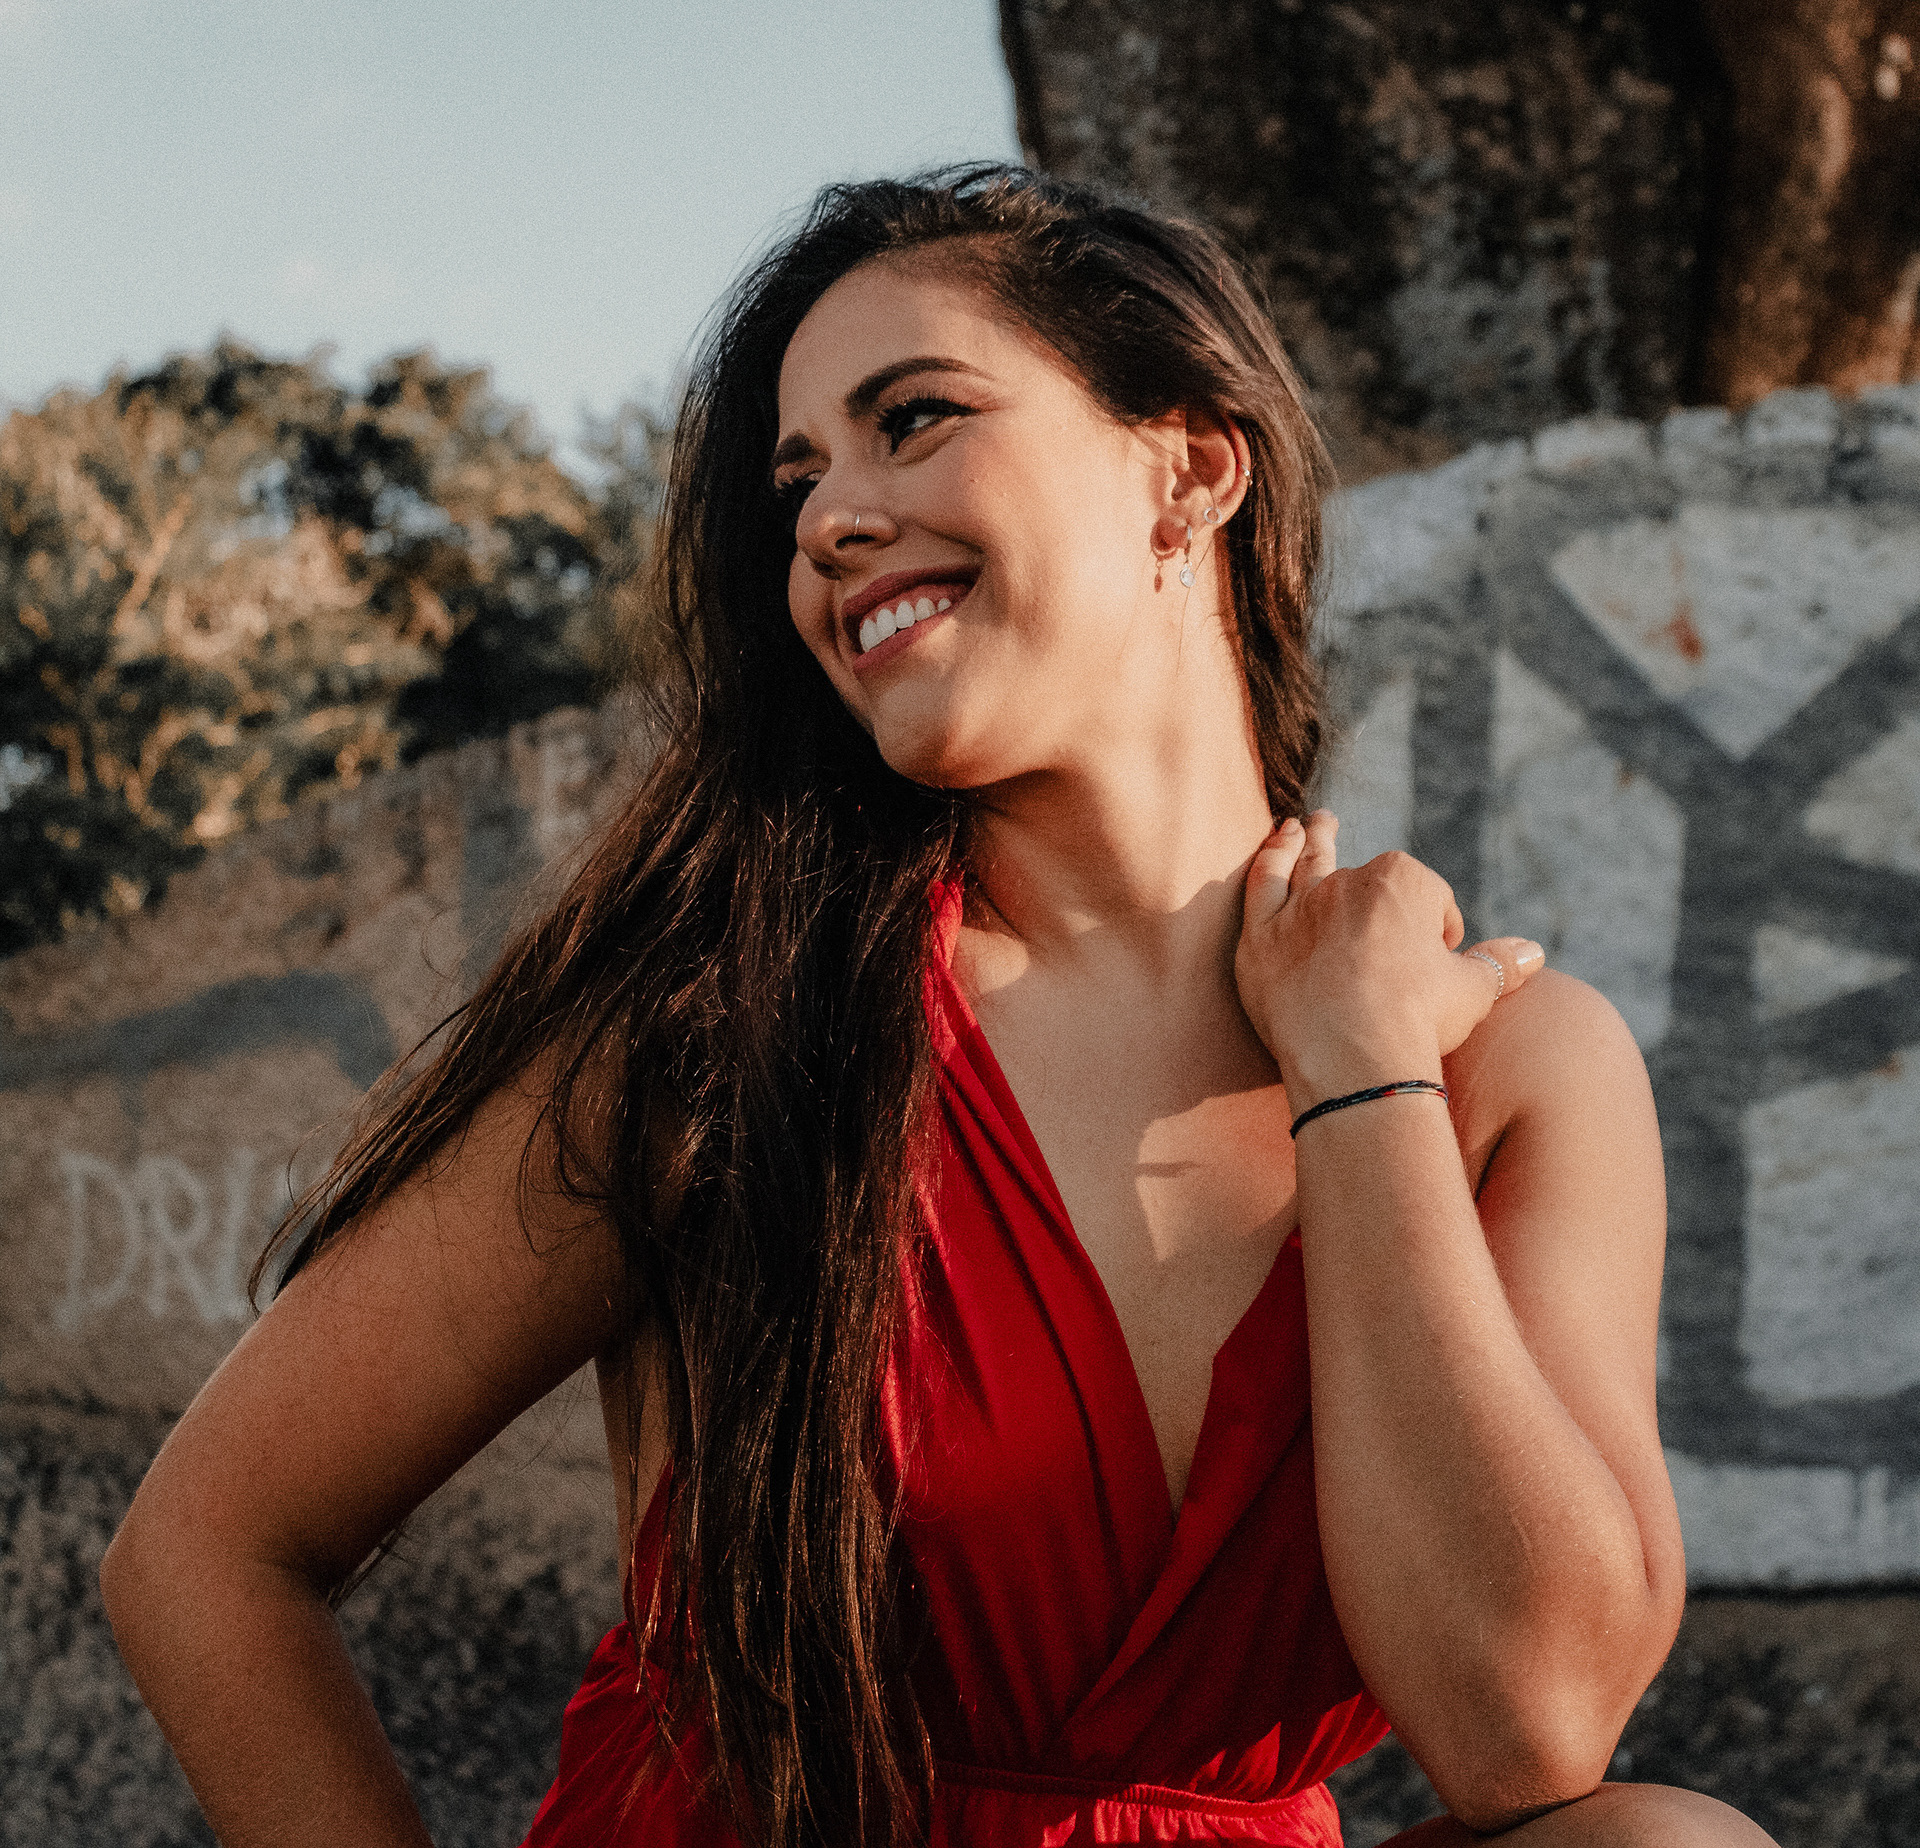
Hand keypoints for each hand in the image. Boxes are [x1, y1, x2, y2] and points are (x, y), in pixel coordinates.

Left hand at [1233, 812, 1544, 1109]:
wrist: (1352, 1057)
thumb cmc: (1419, 1020)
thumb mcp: (1473, 990)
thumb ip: (1500, 964)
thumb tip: (1533, 953)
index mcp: (1405, 882)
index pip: (1427, 896)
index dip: (1437, 929)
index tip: (1436, 961)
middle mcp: (1350, 882)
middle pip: (1366, 876)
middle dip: (1374, 880)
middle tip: (1377, 874)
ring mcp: (1301, 905)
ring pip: (1309, 863)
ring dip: (1313, 841)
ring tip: (1313, 824)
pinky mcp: (1262, 934)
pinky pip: (1262, 884)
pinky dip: (1269, 860)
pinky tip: (1274, 844)